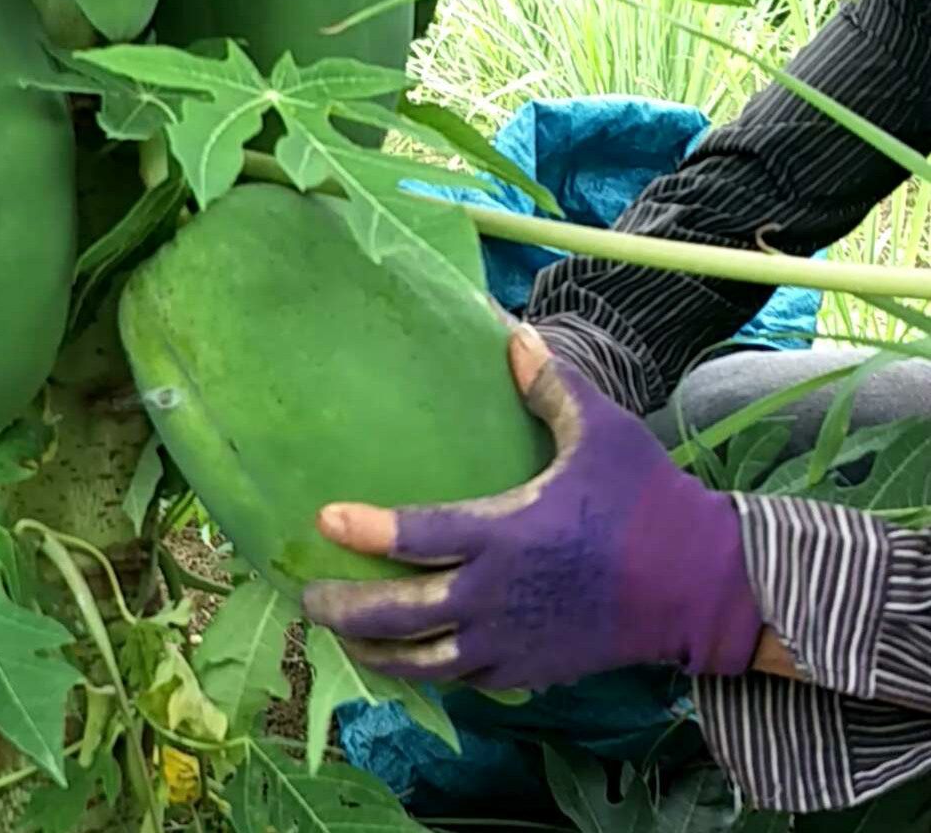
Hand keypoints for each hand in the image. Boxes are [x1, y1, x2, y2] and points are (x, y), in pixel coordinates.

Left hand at [301, 324, 762, 691]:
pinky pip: (460, 681)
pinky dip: (423, 673)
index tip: (324, 517)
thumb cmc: (647, 501)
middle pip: (400, 616)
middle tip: (310, 593)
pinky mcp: (528, 671)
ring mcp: (510, 643)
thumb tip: (513, 330)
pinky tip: (406, 658)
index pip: (419, 536)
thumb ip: (550, 385)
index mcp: (509, 534)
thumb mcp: (600, 431)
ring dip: (373, 652)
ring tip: (342, 635)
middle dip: (346, 608)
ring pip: (422, 663)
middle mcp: (496, 596)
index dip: (367, 529)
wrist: (701, 585)